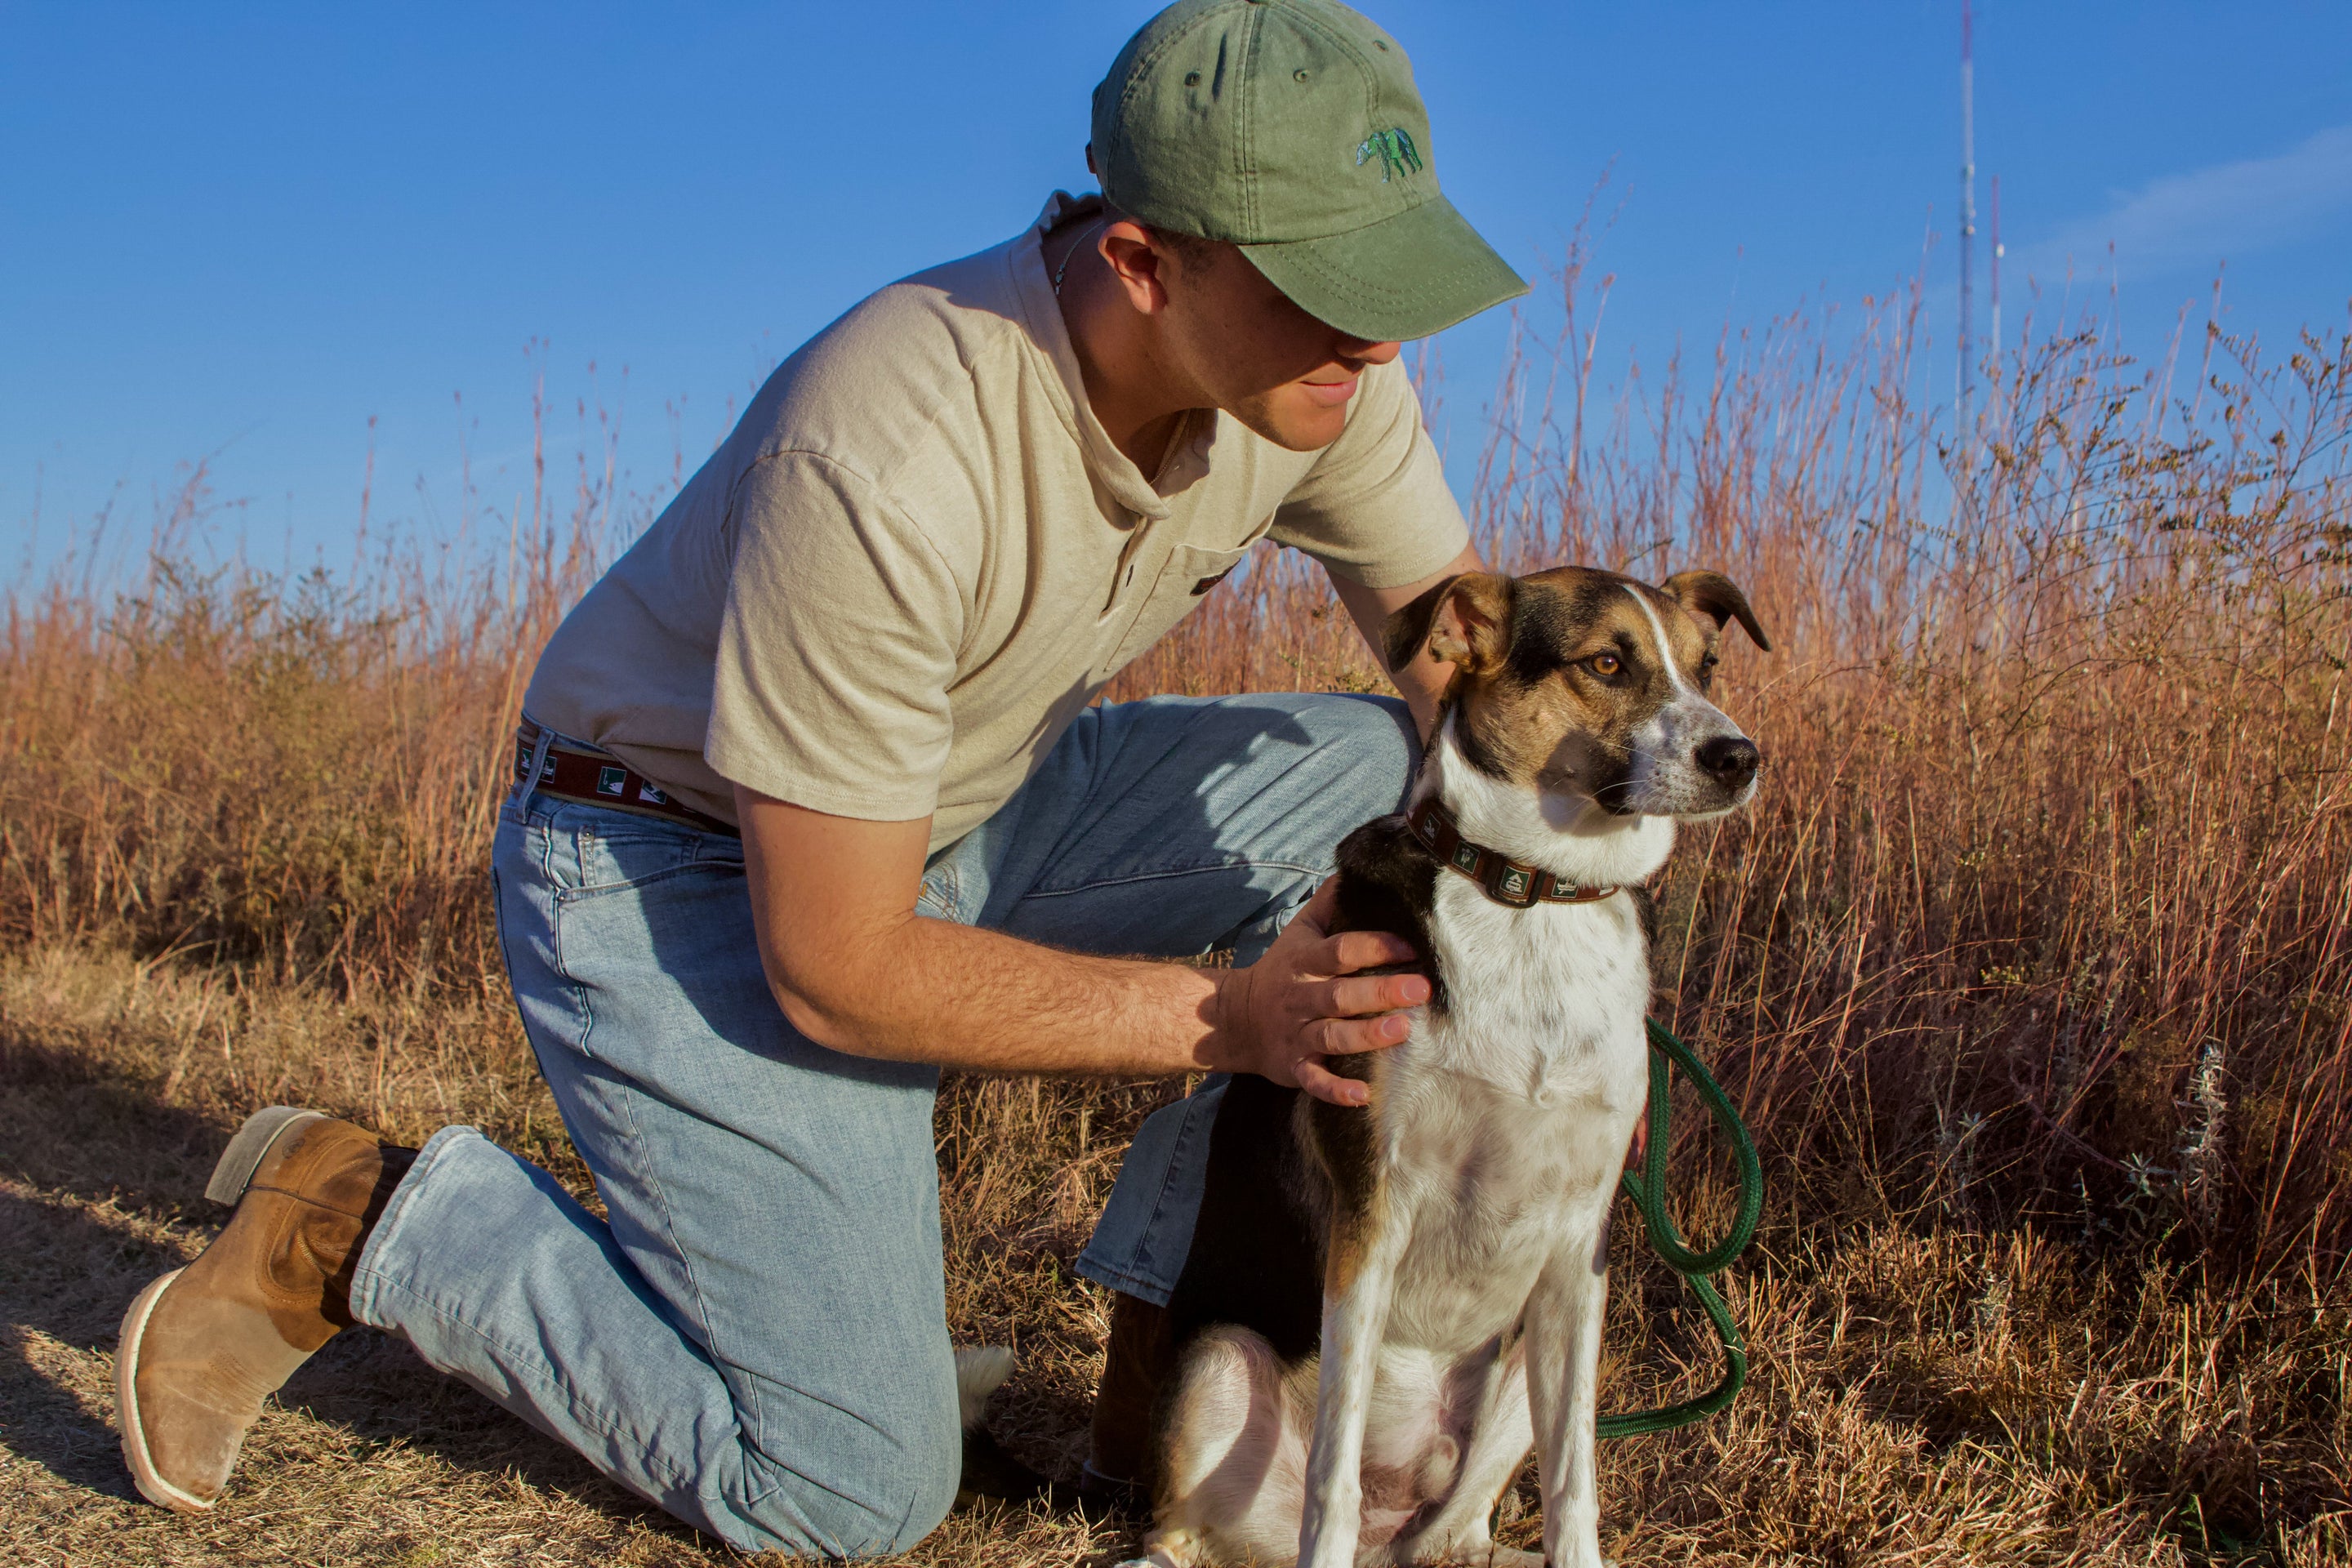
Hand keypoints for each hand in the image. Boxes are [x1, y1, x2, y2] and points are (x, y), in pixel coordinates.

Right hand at [1213, 878, 1430, 1106]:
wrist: (1233, 1018)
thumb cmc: (1281, 969)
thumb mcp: (1300, 932)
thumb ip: (1330, 903)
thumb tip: (1358, 866)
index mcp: (1306, 962)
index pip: (1342, 950)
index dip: (1376, 947)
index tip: (1412, 947)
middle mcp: (1302, 997)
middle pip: (1341, 994)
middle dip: (1380, 991)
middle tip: (1421, 989)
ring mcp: (1297, 1034)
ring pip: (1331, 1035)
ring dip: (1366, 1036)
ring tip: (1402, 1031)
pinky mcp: (1294, 1066)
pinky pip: (1314, 1080)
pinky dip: (1336, 1090)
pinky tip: (1364, 1095)